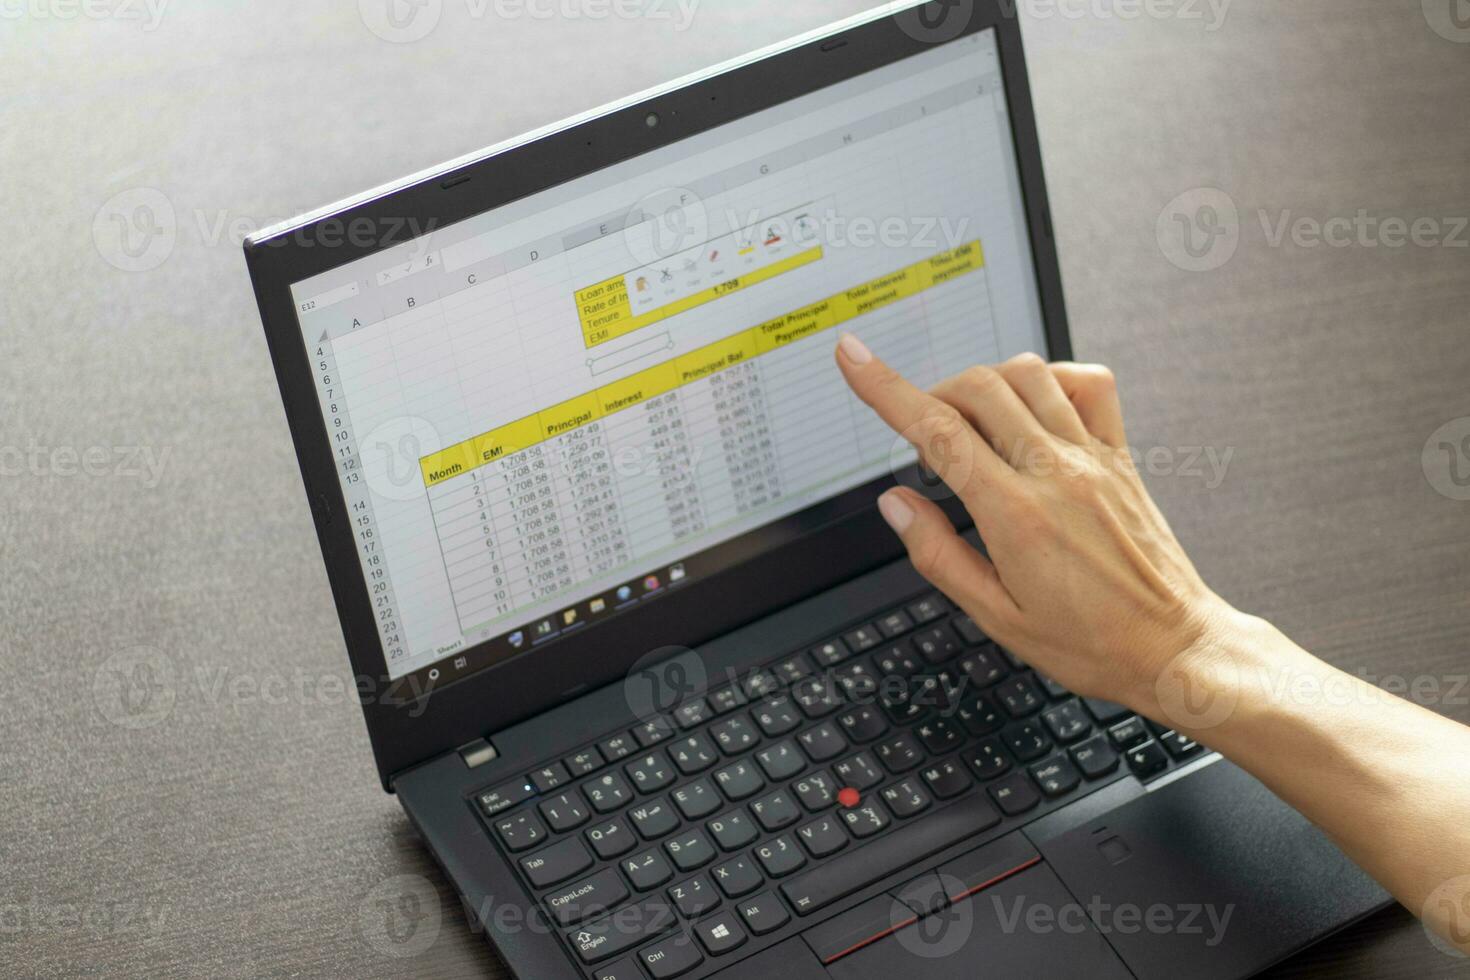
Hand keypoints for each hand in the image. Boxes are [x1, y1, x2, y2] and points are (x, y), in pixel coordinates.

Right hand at [834, 333, 1234, 710]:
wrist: (1175, 647)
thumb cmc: (1091, 642)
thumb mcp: (997, 617)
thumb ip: (939, 554)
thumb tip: (897, 505)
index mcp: (1015, 515)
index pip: (936, 432)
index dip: (885, 388)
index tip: (855, 357)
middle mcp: (1055, 473)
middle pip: (976, 390)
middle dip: (932, 395)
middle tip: (922, 435)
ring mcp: (1092, 458)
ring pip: (1027, 374)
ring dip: (984, 382)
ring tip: (972, 421)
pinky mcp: (1121, 456)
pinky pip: (1089, 384)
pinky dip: (1051, 377)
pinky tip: (1033, 405)